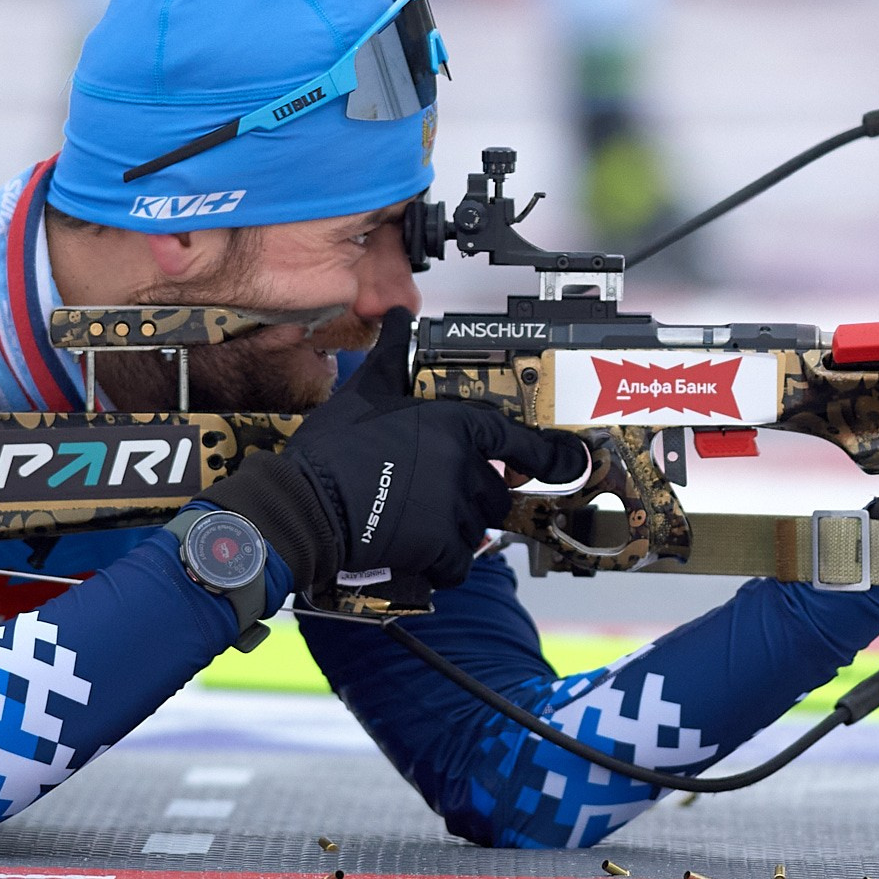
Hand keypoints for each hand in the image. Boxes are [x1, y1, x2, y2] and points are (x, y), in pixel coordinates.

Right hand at [205, 308, 587, 595]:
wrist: (307, 504)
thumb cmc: (334, 450)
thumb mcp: (366, 390)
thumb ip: (394, 355)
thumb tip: (399, 316)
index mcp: (455, 426)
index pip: (519, 441)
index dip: (551, 456)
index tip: (571, 462)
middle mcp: (464, 466)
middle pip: (495, 491)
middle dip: (472, 496)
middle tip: (433, 495)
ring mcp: (454, 509)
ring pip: (478, 527)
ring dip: (457, 529)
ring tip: (416, 519)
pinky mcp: (439, 547)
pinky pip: (460, 562)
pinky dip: (444, 562)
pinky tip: (419, 551)